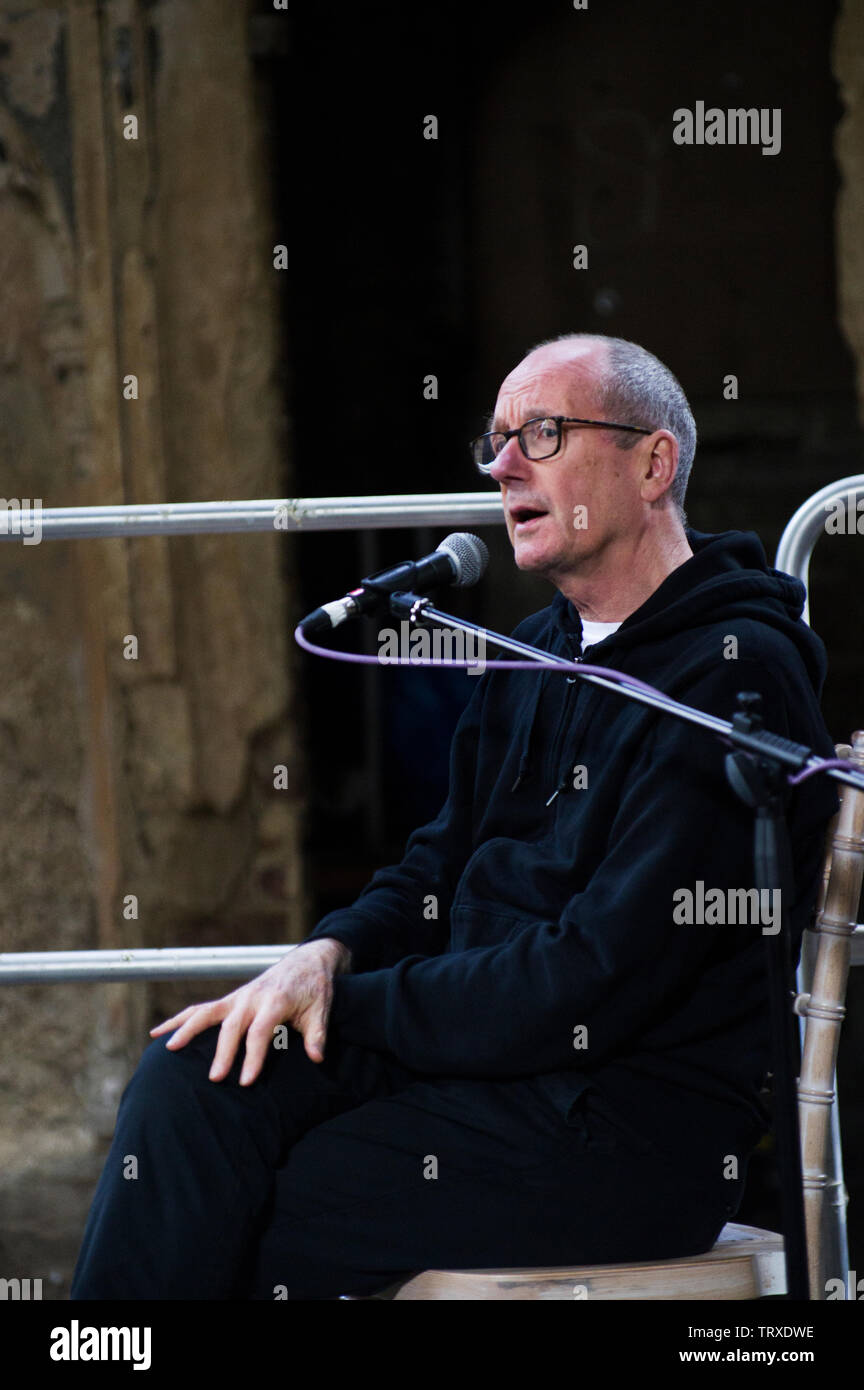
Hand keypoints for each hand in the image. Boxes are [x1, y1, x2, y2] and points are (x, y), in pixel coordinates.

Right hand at [149, 938, 351, 1084]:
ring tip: (168, 1049)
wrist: (307, 961)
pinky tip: (159, 1032)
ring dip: (187, 1030)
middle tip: (213, 1078)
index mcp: (275, 1001)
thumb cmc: (315, 988)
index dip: (252, 1057)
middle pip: (232, 1026)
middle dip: (222, 1053)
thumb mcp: (322, 1010)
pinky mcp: (230, 999)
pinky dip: (180, 1019)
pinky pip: (201, 1009)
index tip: (246, 1081)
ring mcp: (238, 997)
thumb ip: (317, 1035)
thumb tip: (318, 1058)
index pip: (259, 1032)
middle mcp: (252, 997)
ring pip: (207, 1013)